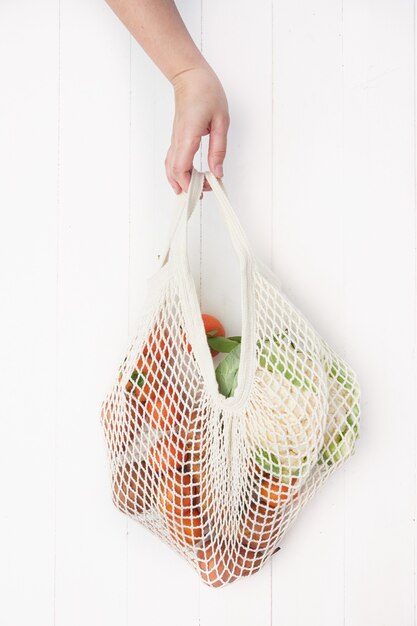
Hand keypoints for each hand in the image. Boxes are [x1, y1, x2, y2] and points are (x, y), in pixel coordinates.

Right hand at [166, 65, 229, 193]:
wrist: (189, 75)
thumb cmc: (206, 92)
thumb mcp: (221, 121)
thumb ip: (219, 149)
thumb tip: (218, 172)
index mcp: (189, 136)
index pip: (182, 169)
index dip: (190, 185)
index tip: (204, 190)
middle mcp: (178, 140)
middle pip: (174, 172)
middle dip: (186, 188)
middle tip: (203, 194)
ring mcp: (175, 139)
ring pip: (170, 167)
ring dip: (179, 182)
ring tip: (193, 192)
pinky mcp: (176, 137)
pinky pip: (172, 160)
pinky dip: (176, 172)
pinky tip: (185, 178)